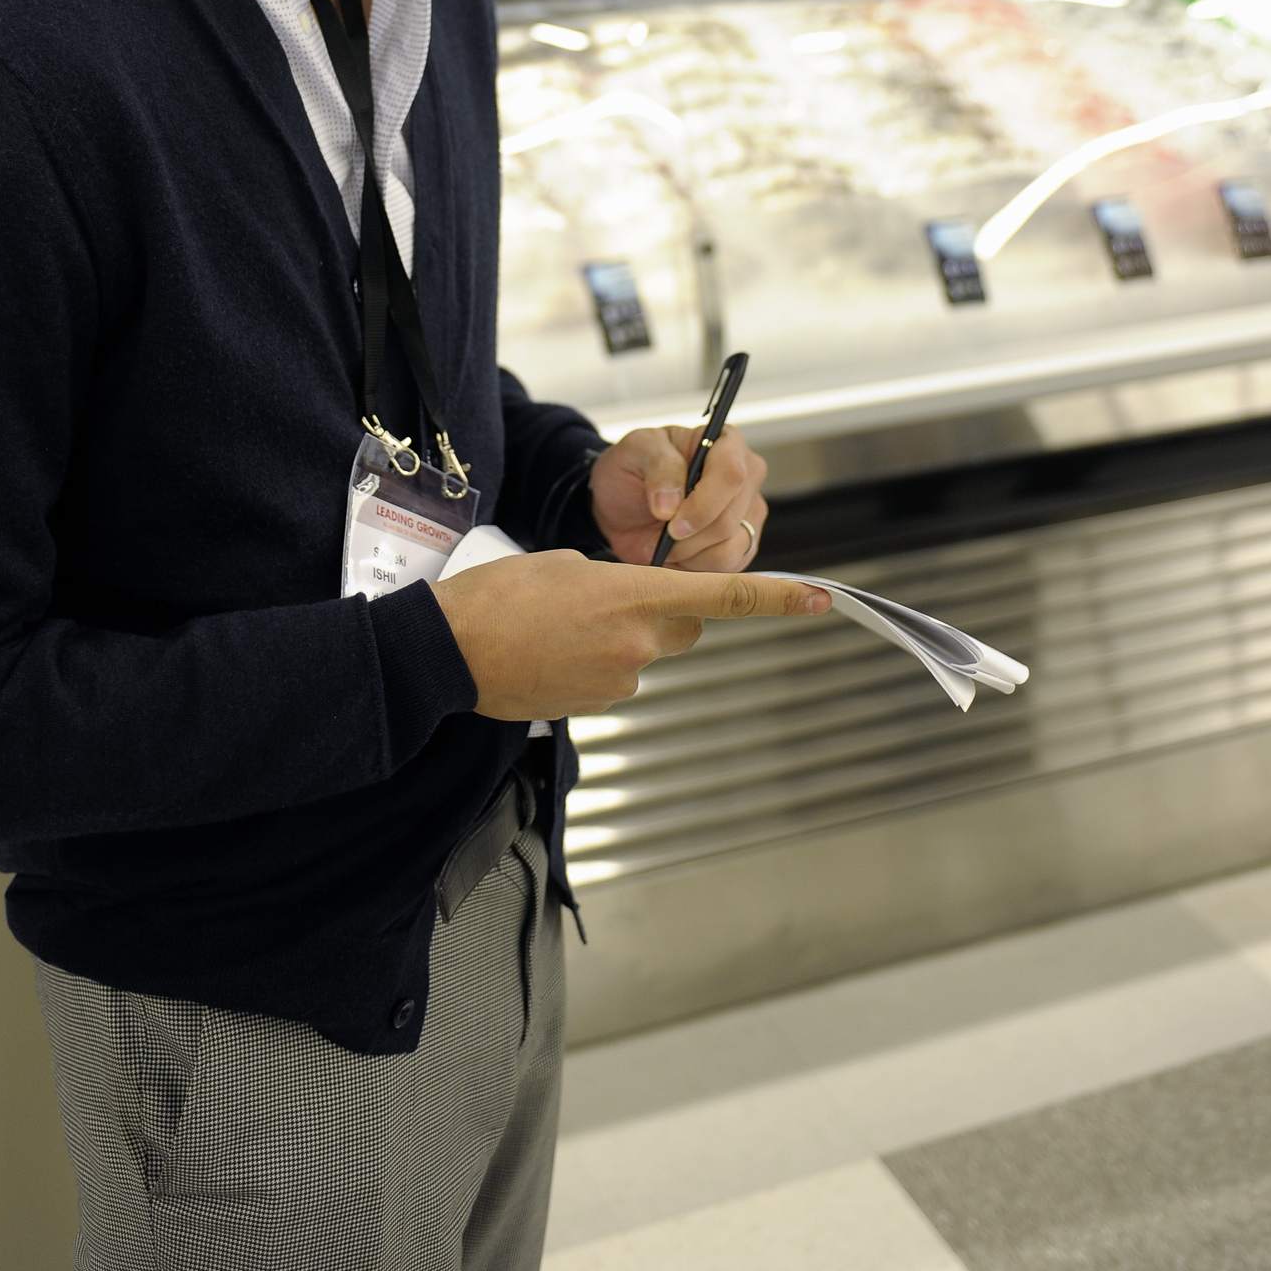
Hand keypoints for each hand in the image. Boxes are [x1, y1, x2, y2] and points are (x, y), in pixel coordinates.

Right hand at [431, 551, 831, 721]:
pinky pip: (615, 676)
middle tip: (606, 597)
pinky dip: (594, 663)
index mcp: (634, 594)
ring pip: (644, 652)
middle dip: (663, 611)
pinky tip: (551, 651)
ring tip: (558, 626)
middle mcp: (638, 643)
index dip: (776, 598)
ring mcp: (619, 680)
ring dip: (618, 638)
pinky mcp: (596, 706)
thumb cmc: (500, 596)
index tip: (820, 598)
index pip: (722, 595)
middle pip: (684, 625)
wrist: (450, 651)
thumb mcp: (564, 563)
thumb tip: (626, 606)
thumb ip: (614, 582)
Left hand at [588, 424, 769, 569]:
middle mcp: (747, 477)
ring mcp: (748, 514)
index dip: (703, 504)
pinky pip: (727, 568)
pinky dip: (694, 567)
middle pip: (730, 518)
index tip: (671, 520)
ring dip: (688, 554)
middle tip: (658, 534)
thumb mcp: (636, 452)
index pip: (731, 474)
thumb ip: (659, 468)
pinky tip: (676, 554)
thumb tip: (671, 505)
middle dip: (687, 535)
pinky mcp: (743, 546)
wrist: (623, 505)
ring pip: (730, 549)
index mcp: (726, 443)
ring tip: (664, 542)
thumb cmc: (633, 469)